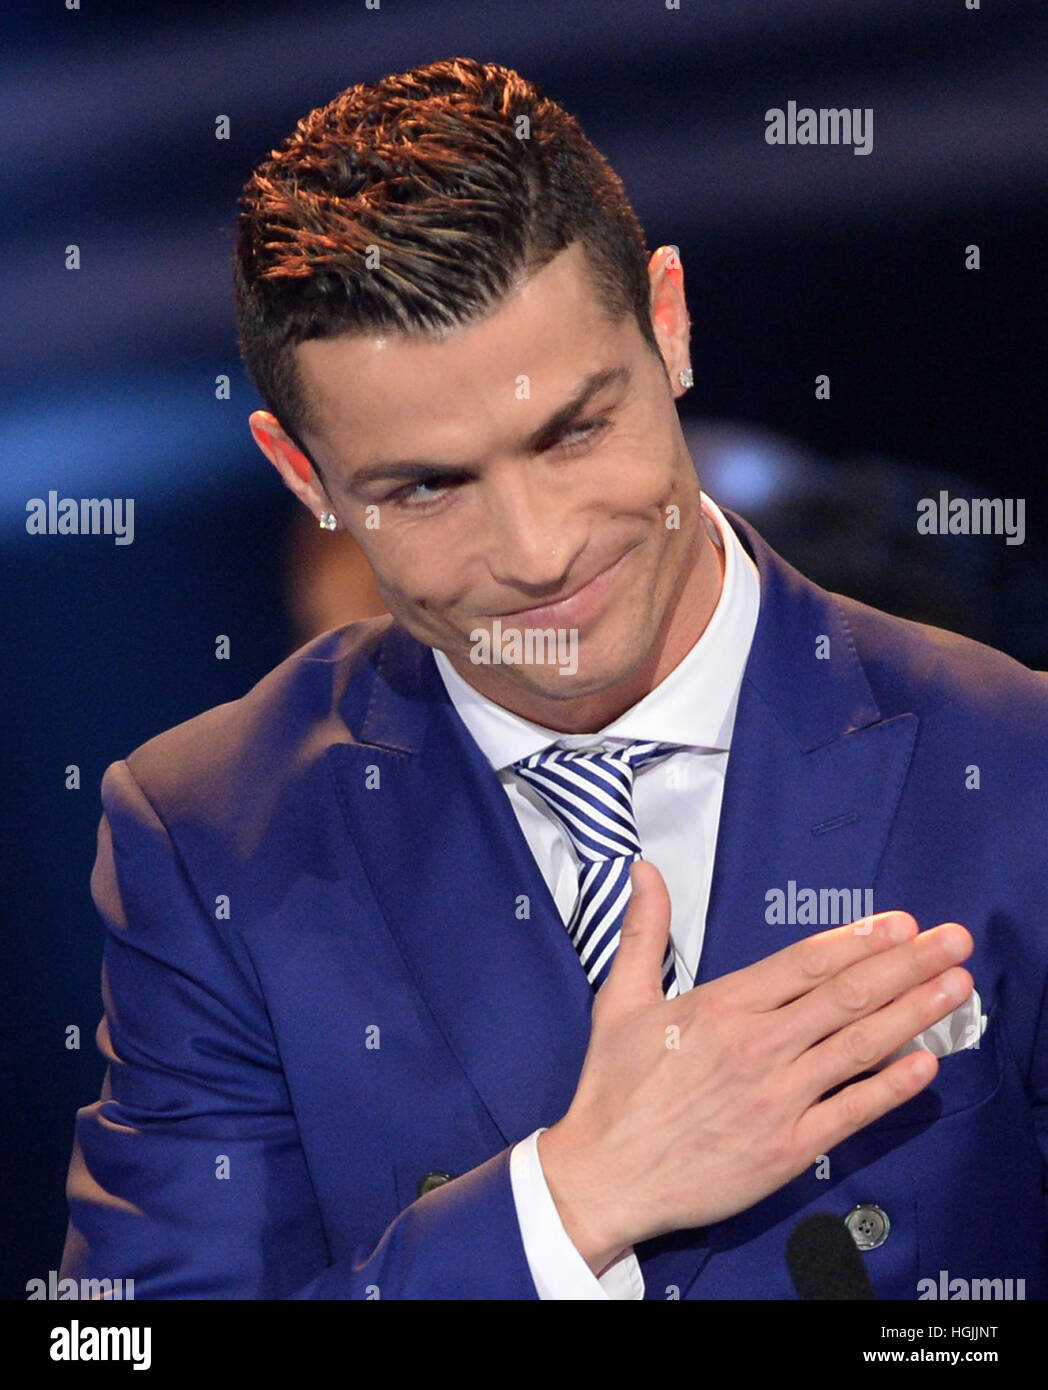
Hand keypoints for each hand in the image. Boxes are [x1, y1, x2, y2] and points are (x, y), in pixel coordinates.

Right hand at [538, 860, 972, 1274]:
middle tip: (955, 940)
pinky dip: (892, 1087)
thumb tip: (644, 871)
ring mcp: (777, 1099)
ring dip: (915, 1014)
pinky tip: (926, 1064)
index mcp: (720, 1007)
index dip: (859, 940)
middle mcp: (756, 1047)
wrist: (605, 1176)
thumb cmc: (613, 1089)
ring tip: (957, 987)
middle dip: (907, 965)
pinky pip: (851, 1111)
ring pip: (859, 1048)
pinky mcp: (788, 1148)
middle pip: (846, 997)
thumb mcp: (620, 999)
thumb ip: (644, 931)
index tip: (901, 923)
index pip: (805, 964)